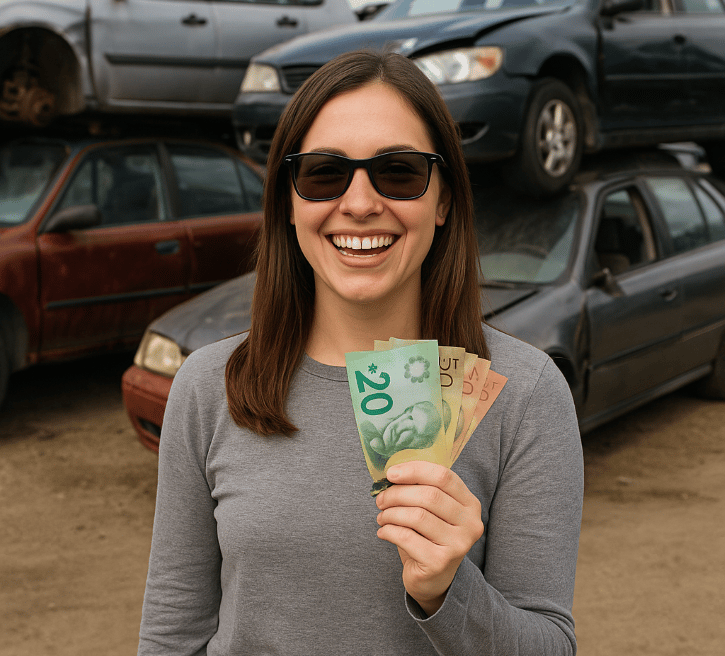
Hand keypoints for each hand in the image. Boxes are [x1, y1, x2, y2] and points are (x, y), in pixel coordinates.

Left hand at [375, 461, 483, 615]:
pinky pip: (407, 537)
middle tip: (381, 499)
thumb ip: (420, 490)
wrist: (433, 579)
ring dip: (391, 513)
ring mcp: (458, 544)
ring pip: (417, 516)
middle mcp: (470, 523)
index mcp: (470, 504)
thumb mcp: (431, 511)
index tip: (391, 473)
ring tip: (382, 516)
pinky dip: (389, 530)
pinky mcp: (440, 562)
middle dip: (397, 493)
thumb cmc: (428, 537)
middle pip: (429, 495)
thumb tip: (393, 473)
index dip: (414, 470)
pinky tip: (383, 532)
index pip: (443, 476)